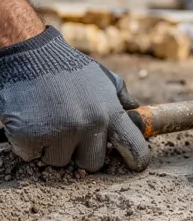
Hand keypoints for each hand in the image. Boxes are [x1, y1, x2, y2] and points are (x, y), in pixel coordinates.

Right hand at [0, 27, 150, 171]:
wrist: (29, 55)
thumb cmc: (68, 68)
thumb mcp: (103, 78)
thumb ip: (121, 98)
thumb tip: (136, 110)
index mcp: (110, 112)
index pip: (134, 147)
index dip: (136, 159)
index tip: (135, 165)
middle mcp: (88, 125)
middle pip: (92, 163)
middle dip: (81, 153)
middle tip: (70, 132)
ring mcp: (59, 132)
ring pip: (60, 162)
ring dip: (53, 148)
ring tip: (49, 121)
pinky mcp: (30, 137)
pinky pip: (32, 156)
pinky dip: (28, 144)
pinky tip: (31, 121)